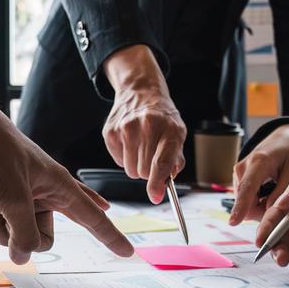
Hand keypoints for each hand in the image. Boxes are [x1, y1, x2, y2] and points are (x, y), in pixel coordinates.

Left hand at [0, 95, 132, 263]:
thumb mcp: (14, 200)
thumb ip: (23, 236)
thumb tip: (22, 257)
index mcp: (60, 188)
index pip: (93, 218)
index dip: (110, 236)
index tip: (128, 252)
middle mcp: (43, 194)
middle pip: (40, 238)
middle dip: (18, 233)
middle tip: (7, 211)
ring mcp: (19, 196)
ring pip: (12, 234)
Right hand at [102, 45, 186, 203]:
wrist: (141, 91)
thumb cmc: (162, 117)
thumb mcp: (177, 134)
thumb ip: (175, 161)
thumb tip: (164, 184)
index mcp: (169, 129)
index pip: (161, 163)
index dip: (157, 183)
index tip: (154, 196)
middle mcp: (147, 126)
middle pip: (144, 171)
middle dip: (149, 172)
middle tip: (152, 158)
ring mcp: (126, 128)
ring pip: (130, 170)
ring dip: (136, 166)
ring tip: (141, 148)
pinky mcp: (110, 132)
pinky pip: (118, 162)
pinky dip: (125, 157)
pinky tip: (130, 142)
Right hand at [230, 124, 288, 224]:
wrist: (284, 138)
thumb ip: (283, 192)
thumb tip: (269, 212)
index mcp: (259, 162)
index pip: (247, 188)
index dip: (240, 207)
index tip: (233, 222)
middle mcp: (243, 167)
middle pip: (246, 202)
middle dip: (262, 211)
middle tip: (281, 205)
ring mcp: (238, 173)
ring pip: (246, 203)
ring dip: (261, 205)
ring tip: (276, 192)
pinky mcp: (238, 178)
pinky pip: (246, 199)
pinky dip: (258, 201)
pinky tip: (268, 191)